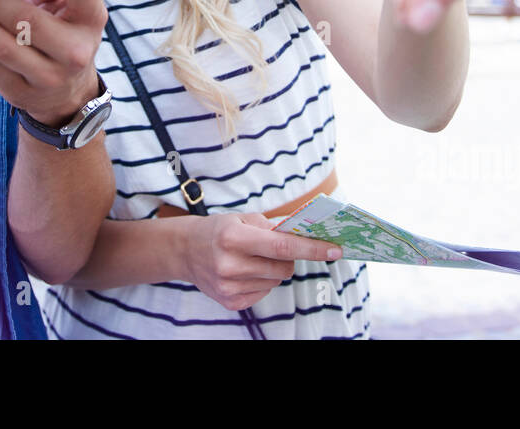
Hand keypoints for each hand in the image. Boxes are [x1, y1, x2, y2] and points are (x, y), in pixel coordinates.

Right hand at [179, 213, 342, 311]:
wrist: (185, 251)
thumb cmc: (219, 230)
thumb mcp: (243, 218)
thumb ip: (274, 226)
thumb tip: (307, 233)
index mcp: (233, 238)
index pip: (282, 246)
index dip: (311, 249)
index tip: (335, 249)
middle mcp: (229, 264)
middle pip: (283, 268)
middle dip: (289, 258)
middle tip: (275, 248)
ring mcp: (229, 287)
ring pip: (276, 281)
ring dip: (273, 270)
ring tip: (253, 259)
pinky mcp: (230, 302)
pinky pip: (264, 293)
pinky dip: (262, 282)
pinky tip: (245, 272)